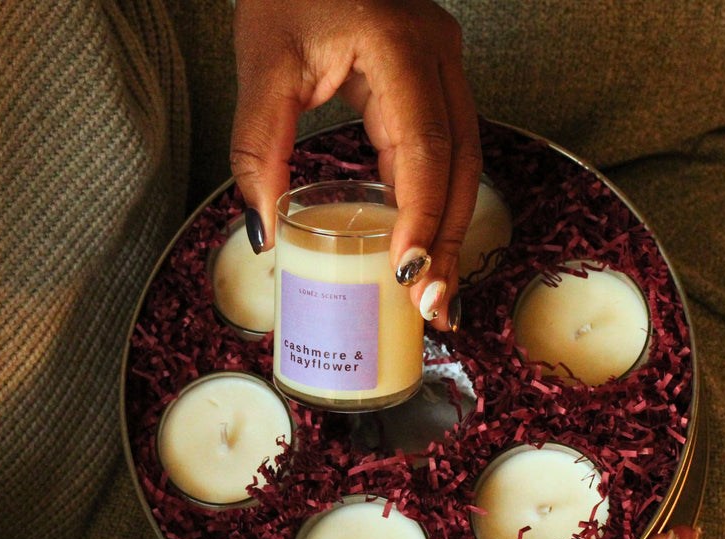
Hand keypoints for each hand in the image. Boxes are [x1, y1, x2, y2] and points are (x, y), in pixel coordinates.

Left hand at [230, 0, 481, 330]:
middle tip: (433, 305)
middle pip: (462, 166)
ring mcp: (445, 66)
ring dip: (450, 230)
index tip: (409, 273)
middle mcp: (439, 57)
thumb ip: (258, 149)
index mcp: (400, 48)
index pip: (426, 149)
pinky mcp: (436, 80)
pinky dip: (439, 203)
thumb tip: (263, 231)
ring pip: (466, 163)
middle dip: (447, 241)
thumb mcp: (262, 64)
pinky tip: (425, 244)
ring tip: (434, 290)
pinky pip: (448, 151)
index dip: (423, 218)